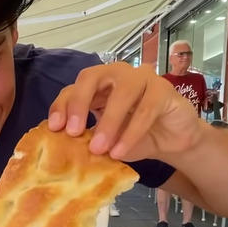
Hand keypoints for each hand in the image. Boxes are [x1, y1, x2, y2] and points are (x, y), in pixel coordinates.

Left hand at [47, 62, 203, 161]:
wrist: (172, 141)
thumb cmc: (134, 138)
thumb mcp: (106, 141)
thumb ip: (87, 138)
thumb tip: (63, 149)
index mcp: (98, 85)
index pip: (73, 87)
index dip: (62, 105)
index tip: (55, 128)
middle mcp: (117, 75)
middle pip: (92, 76)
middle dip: (79, 103)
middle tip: (73, 132)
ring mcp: (142, 78)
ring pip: (122, 93)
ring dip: (108, 123)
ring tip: (99, 149)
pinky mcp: (164, 90)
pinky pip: (146, 108)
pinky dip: (131, 132)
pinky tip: (121, 151)